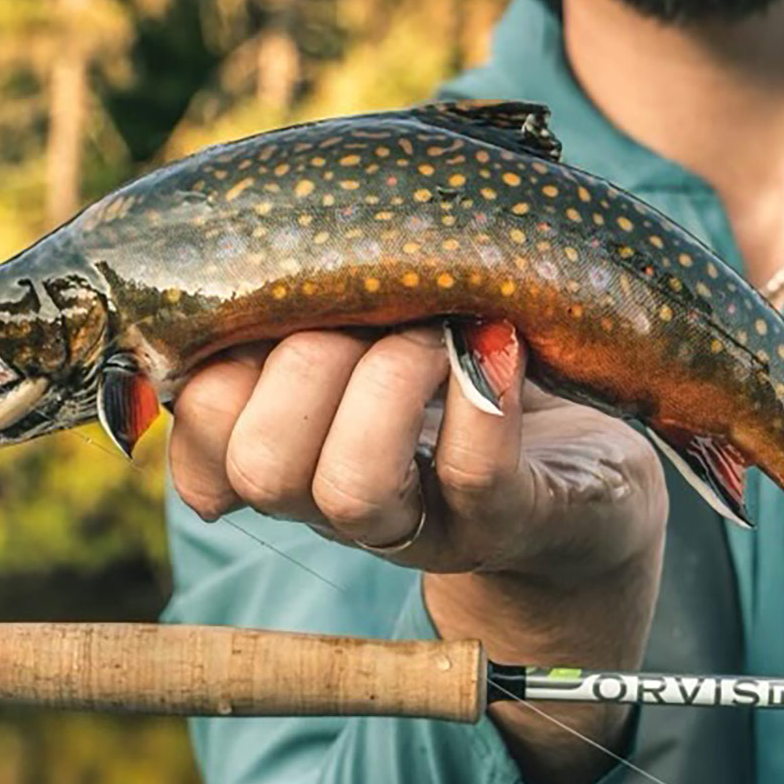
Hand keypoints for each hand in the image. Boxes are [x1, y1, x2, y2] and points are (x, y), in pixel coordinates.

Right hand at [169, 325, 667, 783]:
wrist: (584, 484)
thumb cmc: (460, 384)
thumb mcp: (365, 337)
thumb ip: (299, 311)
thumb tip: (239, 256)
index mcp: (287, 449)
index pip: (198, 423)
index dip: (222, 354)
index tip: (287, 304)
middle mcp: (337, 506)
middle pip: (261, 464)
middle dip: (308, 361)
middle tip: (373, 308)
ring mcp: (425, 528)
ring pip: (350, 487)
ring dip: (391, 381)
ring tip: (439, 330)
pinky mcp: (513, 524)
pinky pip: (476, 474)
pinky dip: (484, 398)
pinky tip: (500, 343)